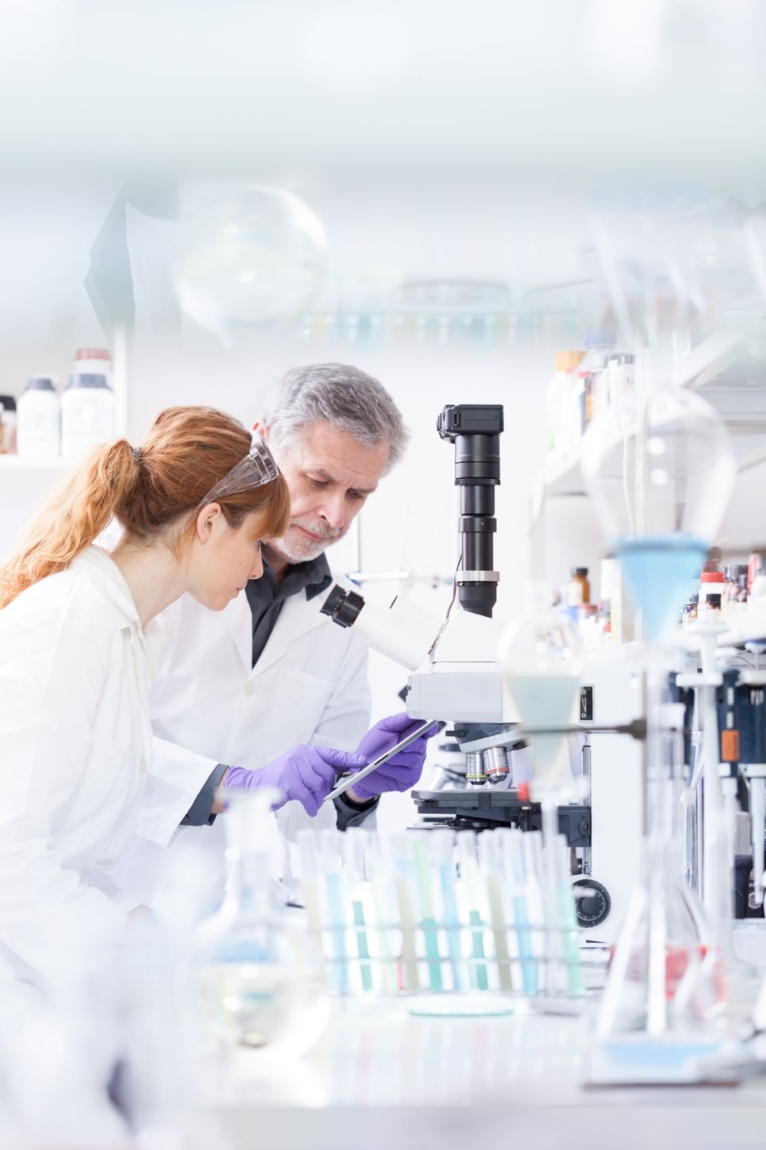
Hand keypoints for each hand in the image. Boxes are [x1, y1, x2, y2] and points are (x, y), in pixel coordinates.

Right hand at [224, 745, 365, 816]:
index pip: (332, 754)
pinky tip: (310, 808)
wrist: (255, 786)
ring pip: (317, 785)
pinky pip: (306, 796)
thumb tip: (342, 776)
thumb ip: (318, 771)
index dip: (348, 759)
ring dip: (317, 799)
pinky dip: (310, 805)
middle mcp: (300, 754)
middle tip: (320, 797)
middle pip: (326, 774)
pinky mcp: (286, 780)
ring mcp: (292, 766)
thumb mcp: (301, 771)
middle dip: (326, 789)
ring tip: (312, 804)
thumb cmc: (282, 781)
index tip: (363, 762)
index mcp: (306, 751)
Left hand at [347, 713, 437, 801]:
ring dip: (395, 758)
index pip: (428, 729)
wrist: (361, 768)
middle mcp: (417, 750)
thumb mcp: (382, 728)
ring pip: (413, 759)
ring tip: (383, 758)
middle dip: (408, 744)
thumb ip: (398, 721)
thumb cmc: (373, 748)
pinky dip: (392, 769)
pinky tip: (383, 767)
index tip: (428, 727)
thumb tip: (412, 715)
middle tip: (397, 744)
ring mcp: (415, 765)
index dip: (430, 728)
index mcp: (413, 734)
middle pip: (421, 744)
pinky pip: (406, 773)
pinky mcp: (410, 778)